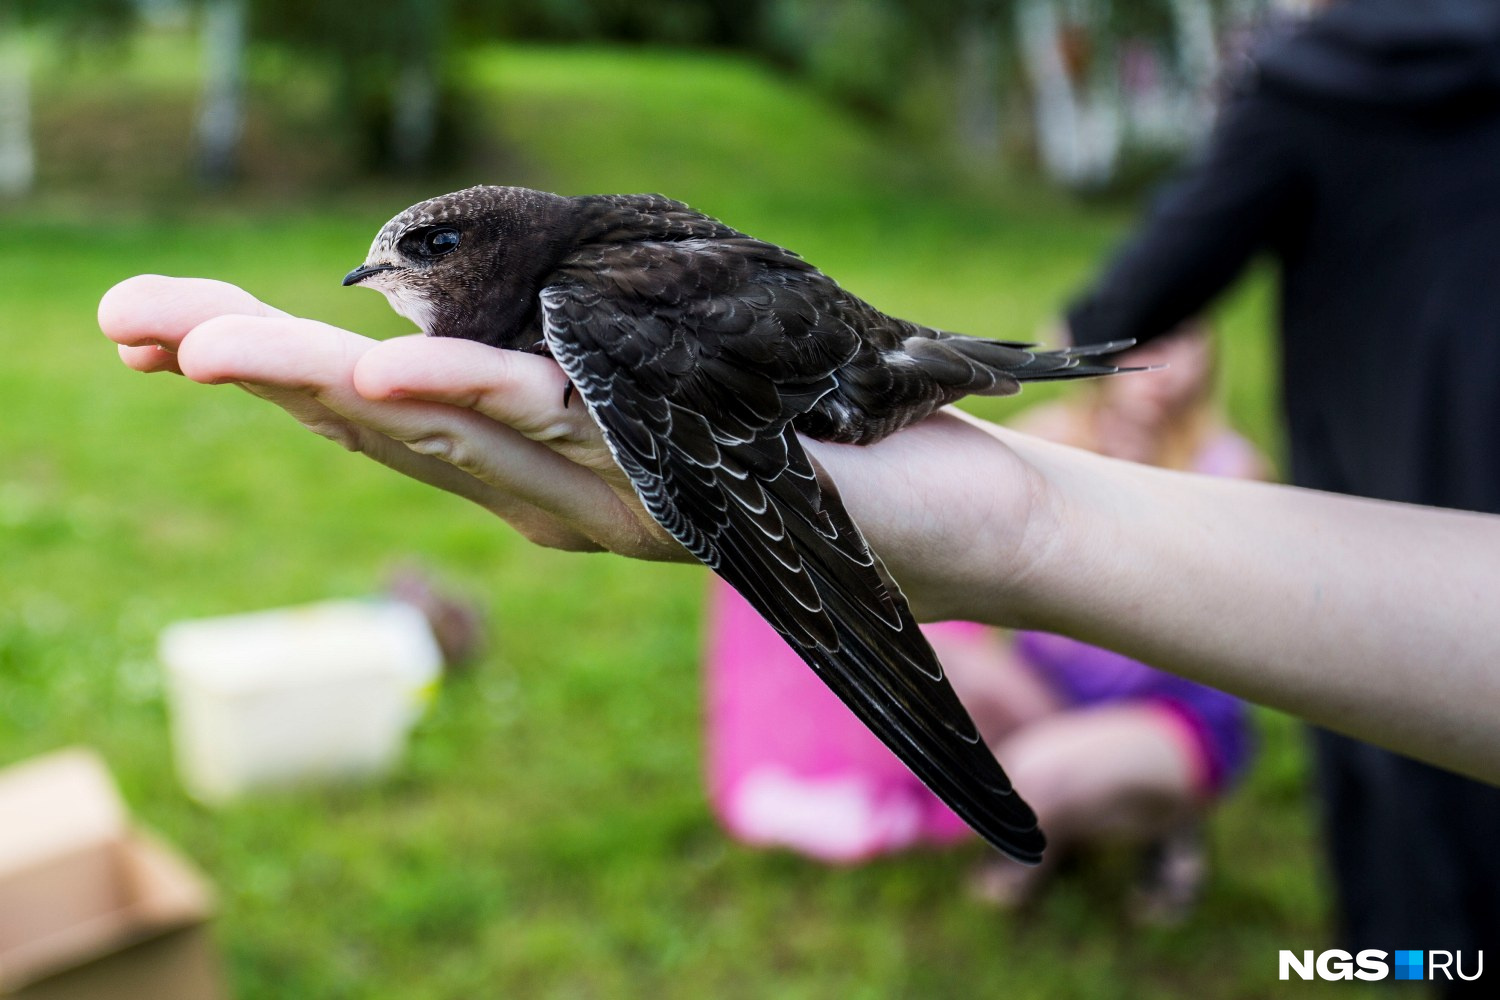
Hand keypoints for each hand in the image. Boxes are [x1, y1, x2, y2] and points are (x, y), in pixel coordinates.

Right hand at [98, 276, 1053, 620]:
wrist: (949, 525)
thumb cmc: (808, 438)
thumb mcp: (667, 379)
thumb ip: (568, 366)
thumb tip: (454, 313)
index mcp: (544, 467)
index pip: (386, 412)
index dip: (273, 372)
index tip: (165, 328)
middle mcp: (556, 495)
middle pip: (381, 429)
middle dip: (250, 375)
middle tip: (125, 325)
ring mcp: (612, 499)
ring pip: (444, 438)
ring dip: (316, 390)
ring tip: (203, 344)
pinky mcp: (680, 485)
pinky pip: (563, 439)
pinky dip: (470, 404)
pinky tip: (384, 372)